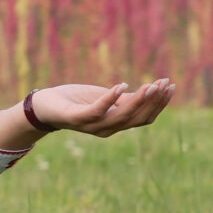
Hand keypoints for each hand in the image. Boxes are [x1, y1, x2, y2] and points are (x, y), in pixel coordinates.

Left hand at [0, 79, 176, 151]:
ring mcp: (91, 126)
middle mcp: (106, 129)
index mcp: (115, 124)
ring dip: (138, 100)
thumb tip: (149, 91)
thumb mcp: (104, 98)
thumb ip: (124, 99)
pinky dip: (111, 98)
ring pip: (122, 116)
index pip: (144, 118)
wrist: (42, 107)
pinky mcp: (76, 118)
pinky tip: (122, 85)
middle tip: (165, 84)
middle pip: (137, 118)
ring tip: (150, 85)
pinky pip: (97, 111)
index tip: (171, 85)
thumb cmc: (75, 101)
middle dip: (154, 101)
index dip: (159, 104)